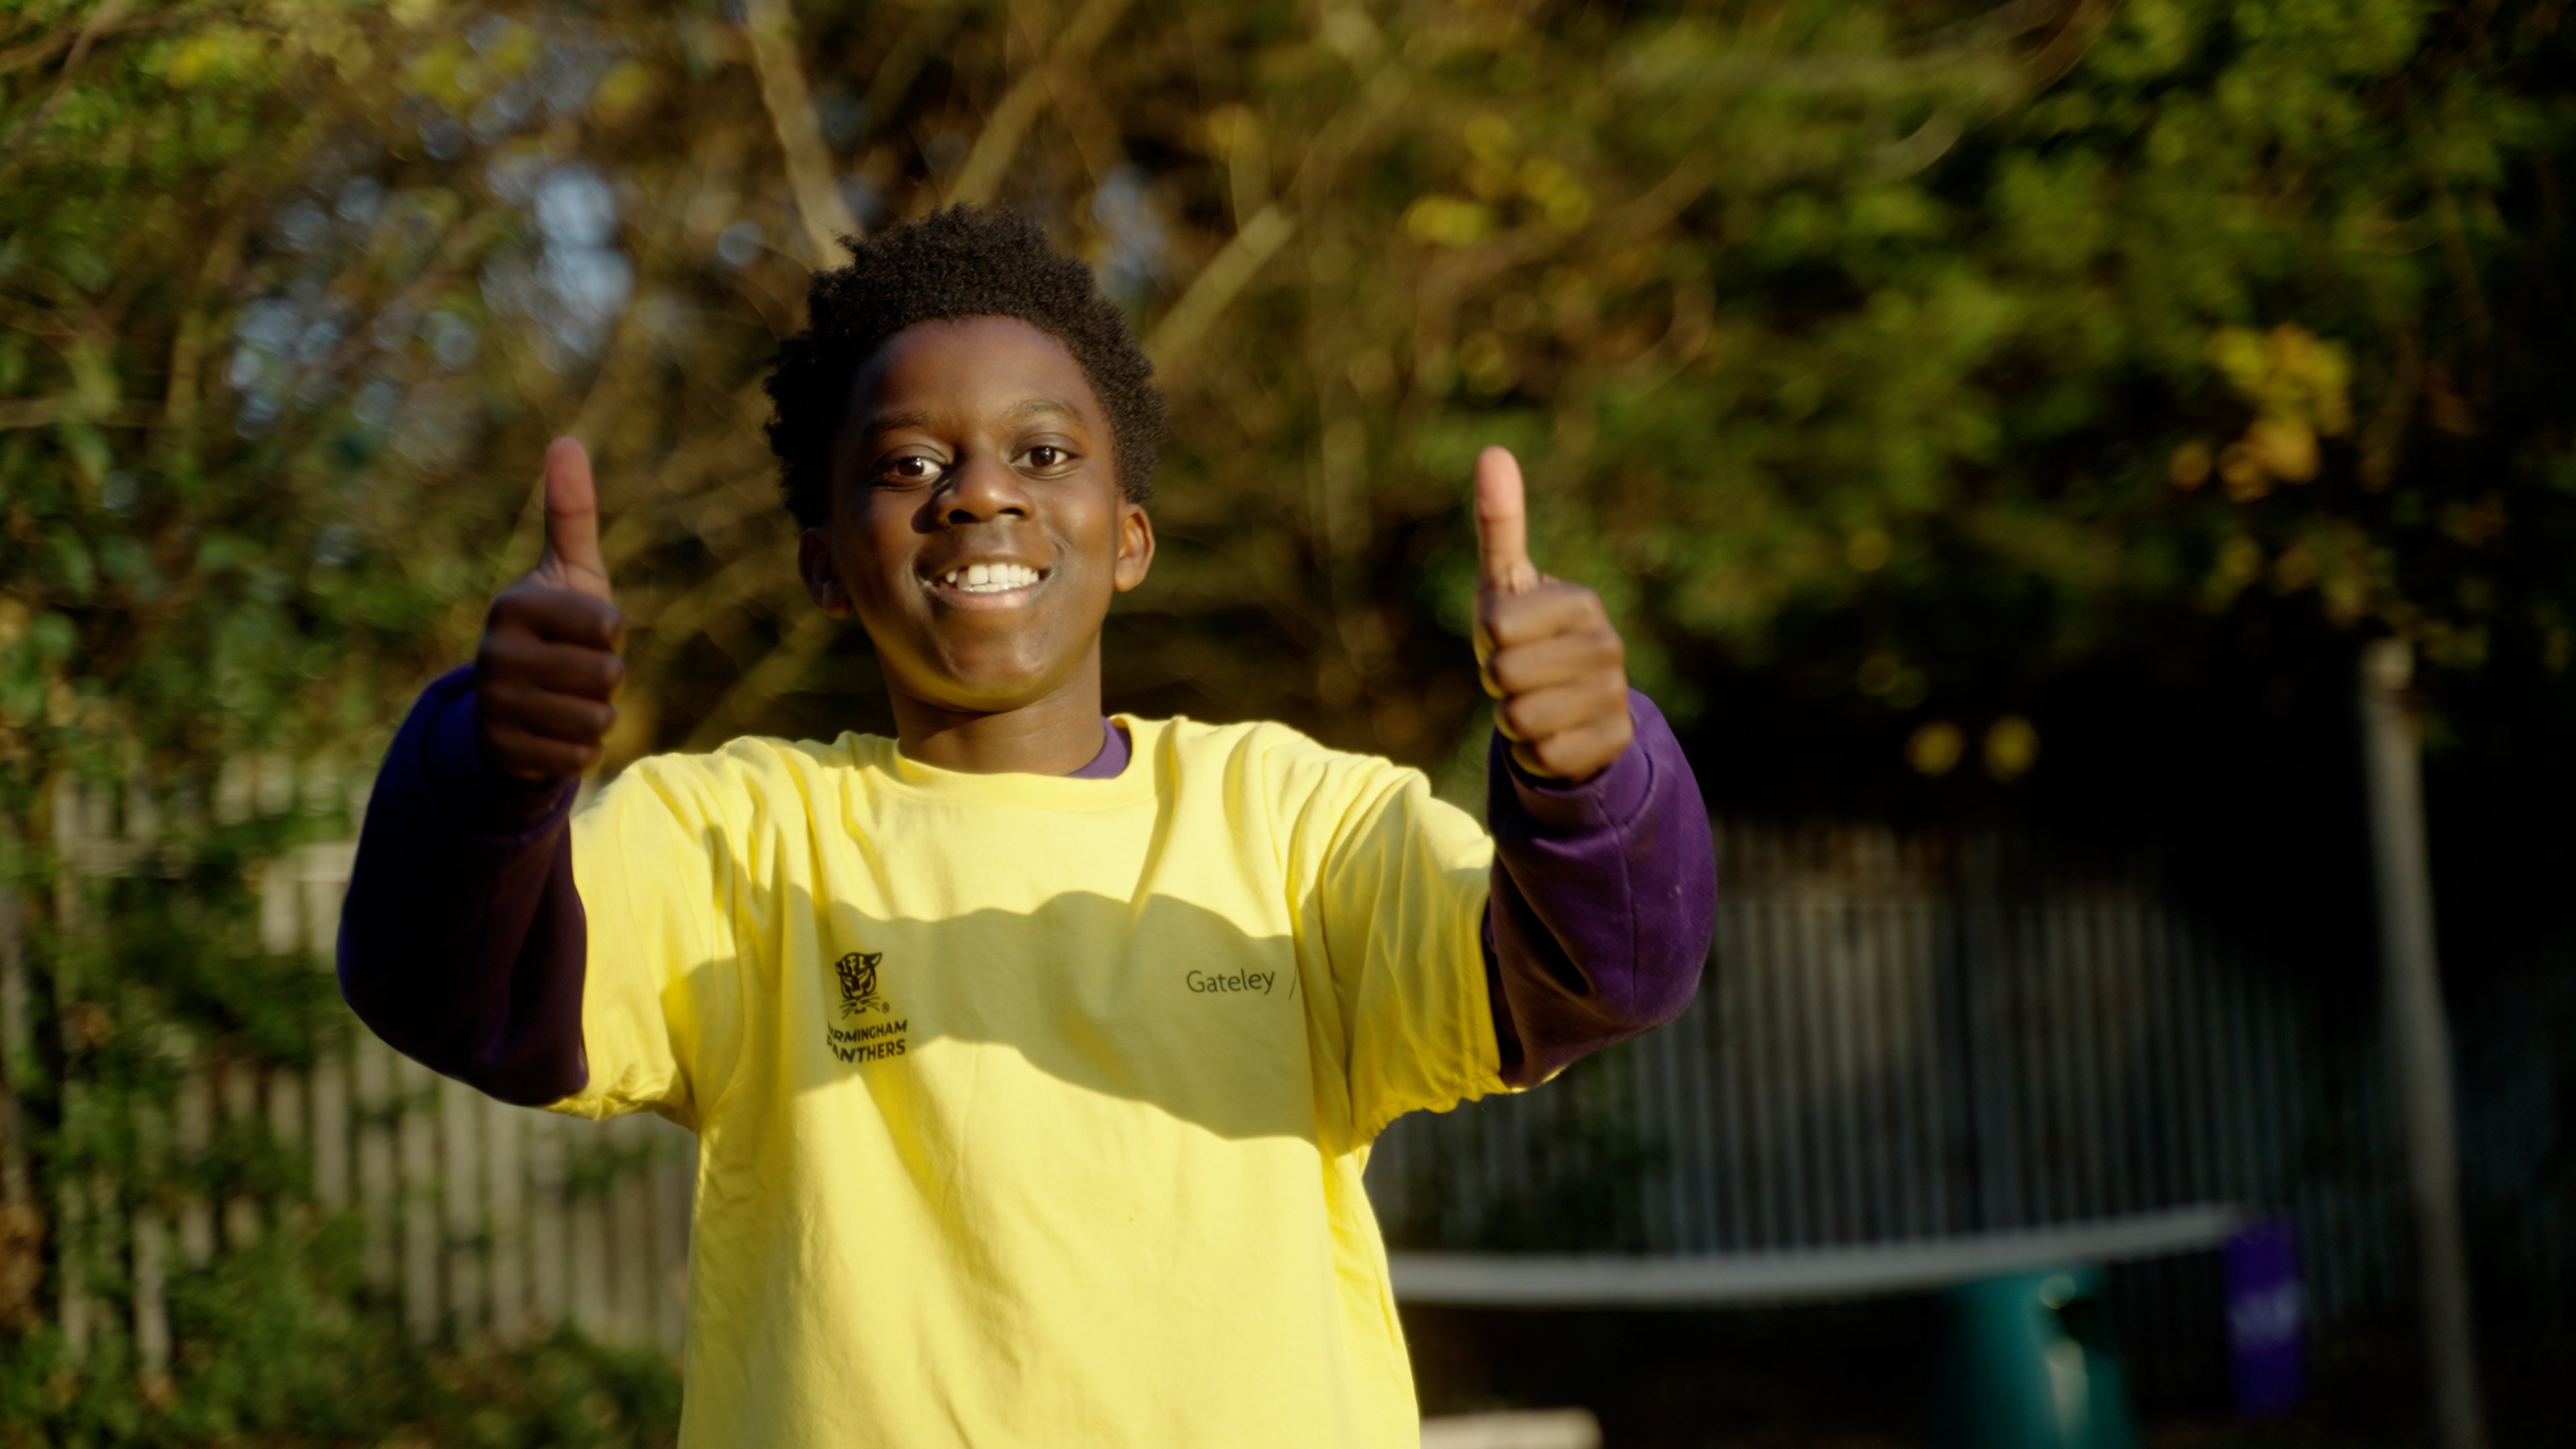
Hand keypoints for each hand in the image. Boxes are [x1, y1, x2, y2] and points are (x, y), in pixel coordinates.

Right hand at [476, 438, 624, 779]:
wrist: (511, 706)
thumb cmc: (555, 629)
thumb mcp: (569, 573)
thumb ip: (571, 513)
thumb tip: (566, 440)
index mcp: (514, 605)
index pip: (609, 626)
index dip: (610, 634)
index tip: (581, 632)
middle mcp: (494, 654)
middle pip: (609, 676)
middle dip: (606, 679)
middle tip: (574, 672)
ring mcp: (494, 705)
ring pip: (598, 719)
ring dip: (595, 715)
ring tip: (565, 701)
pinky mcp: (502, 751)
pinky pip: (580, 757)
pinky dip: (579, 750)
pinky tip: (554, 734)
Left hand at [1473, 446, 1632, 781]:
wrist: (1567, 705)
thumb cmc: (1526, 636)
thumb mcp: (1505, 583)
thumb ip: (1500, 522)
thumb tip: (1494, 451)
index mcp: (1581, 602)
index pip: (1496, 628)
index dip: (1489, 640)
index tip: (1510, 638)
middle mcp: (1607, 646)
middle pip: (1505, 676)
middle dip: (1498, 684)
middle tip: (1520, 676)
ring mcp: (1615, 696)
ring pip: (1522, 720)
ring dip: (1513, 720)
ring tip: (1535, 703)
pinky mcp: (1613, 743)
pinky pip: (1545, 756)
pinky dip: (1534, 754)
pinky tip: (1552, 735)